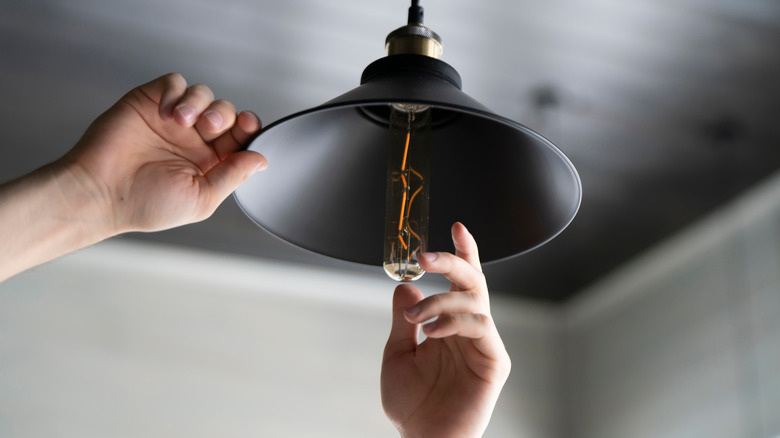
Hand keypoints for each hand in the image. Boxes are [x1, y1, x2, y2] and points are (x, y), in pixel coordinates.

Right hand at [0, 73, 265, 281]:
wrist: (102, 192)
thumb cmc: (147, 203)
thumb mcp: (201, 198)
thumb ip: (233, 176)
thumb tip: (262, 159)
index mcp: (210, 162)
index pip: (241, 138)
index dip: (249, 128)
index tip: (248, 127)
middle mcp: (193, 139)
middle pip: (226, 112)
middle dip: (226, 115)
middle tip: (211, 127)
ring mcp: (172, 119)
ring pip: (203, 94)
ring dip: (201, 103)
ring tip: (183, 121)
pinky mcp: (150, 101)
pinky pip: (175, 82)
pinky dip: (178, 92)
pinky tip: (168, 113)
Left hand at [381, 223, 510, 437]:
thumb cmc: (412, 405)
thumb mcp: (397, 353)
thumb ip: (403, 319)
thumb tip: (406, 285)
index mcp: (451, 324)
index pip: (461, 282)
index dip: (462, 252)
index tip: (455, 226)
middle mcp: (470, 329)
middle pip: (472, 281)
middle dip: (451, 261)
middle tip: (425, 256)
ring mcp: (484, 343)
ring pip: (474, 299)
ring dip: (440, 301)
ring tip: (416, 321)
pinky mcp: (494, 360)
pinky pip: (480, 325)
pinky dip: (454, 322)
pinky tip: (432, 334)